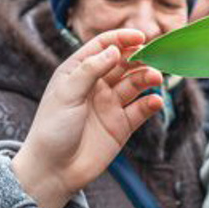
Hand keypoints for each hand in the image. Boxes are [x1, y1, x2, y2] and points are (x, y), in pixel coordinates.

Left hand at [11, 29, 162, 207]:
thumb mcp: (67, 94)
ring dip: (148, 77)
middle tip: (154, 57)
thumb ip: (90, 70)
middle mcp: (96, 85)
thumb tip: (114, 50)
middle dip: (140, 57)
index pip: (103, 46)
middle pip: (124, 63)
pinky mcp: (122, 125)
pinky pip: (141, 109)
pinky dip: (151, 103)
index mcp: (78, 72)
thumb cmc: (52, 129)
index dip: (122, 38)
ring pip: (135, 83)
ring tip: (156, 78)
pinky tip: (155, 102)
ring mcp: (110, 105)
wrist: (53, 170)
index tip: (140, 37)